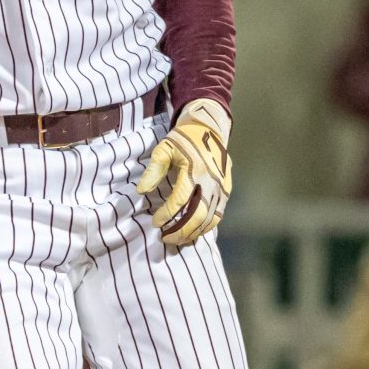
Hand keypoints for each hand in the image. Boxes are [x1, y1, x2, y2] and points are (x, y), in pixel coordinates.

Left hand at [134, 99, 232, 249]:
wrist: (209, 129)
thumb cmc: (183, 139)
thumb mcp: (164, 149)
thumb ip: (153, 170)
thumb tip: (141, 191)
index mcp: (194, 170)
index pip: (180, 200)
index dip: (167, 214)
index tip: (155, 222)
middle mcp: (211, 181)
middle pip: (198, 215)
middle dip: (181, 231)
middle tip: (166, 238)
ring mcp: (222, 187)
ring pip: (210, 219)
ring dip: (194, 232)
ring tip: (178, 240)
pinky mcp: (227, 190)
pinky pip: (219, 214)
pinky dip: (207, 226)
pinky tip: (194, 232)